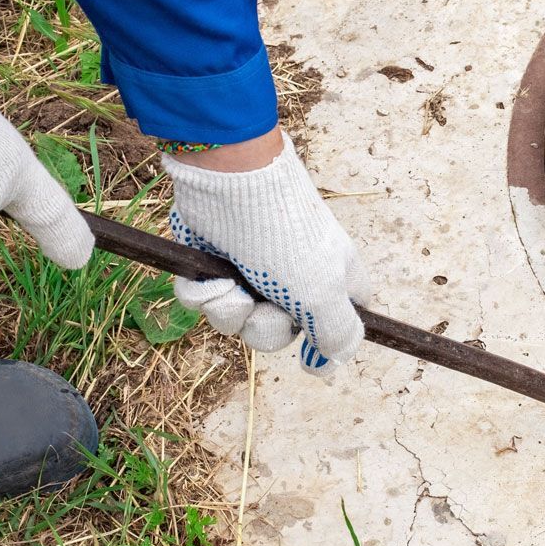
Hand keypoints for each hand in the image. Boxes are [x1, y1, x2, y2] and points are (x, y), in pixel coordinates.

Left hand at [166, 136, 373, 373]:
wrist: (229, 180)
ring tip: (230, 285)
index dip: (326, 340)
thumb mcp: (323, 293)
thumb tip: (332, 364)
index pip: (341, 321)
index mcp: (332, 279)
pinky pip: (205, 301)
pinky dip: (203, 292)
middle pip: (278, 332)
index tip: (308, 354)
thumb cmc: (285, 236)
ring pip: (236, 320)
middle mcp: (293, 277)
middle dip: (263, 328)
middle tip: (263, 307)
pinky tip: (208, 275)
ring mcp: (252, 270)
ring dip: (229, 310)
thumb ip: (337, 334)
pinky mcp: (213, 261)